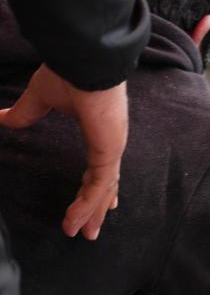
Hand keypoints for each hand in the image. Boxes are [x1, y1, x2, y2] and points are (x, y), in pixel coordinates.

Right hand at [0, 64, 126, 239]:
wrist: (83, 59)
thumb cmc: (68, 72)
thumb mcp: (41, 99)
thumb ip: (24, 114)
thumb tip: (0, 119)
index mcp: (99, 132)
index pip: (101, 167)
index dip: (97, 187)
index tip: (99, 204)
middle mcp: (110, 142)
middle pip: (106, 184)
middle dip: (98, 208)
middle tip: (91, 231)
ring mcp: (112, 147)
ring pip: (103, 189)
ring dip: (92, 213)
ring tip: (82, 235)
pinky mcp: (109, 149)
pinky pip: (99, 184)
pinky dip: (88, 204)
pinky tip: (76, 220)